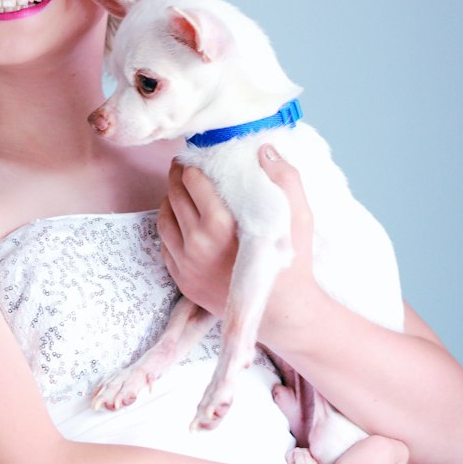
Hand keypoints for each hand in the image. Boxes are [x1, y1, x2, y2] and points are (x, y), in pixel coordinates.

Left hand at [157, 147, 318, 333]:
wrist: (283, 313)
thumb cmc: (292, 263)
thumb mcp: (298, 216)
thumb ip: (284, 178)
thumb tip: (264, 150)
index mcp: (219, 225)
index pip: (192, 181)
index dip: (192, 166)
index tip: (195, 159)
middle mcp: (196, 244)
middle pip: (174, 196)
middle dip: (178, 178)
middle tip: (184, 168)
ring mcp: (186, 265)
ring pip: (164, 219)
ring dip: (169, 201)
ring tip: (181, 191)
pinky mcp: (182, 281)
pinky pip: (165, 245)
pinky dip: (169, 228)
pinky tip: (182, 221)